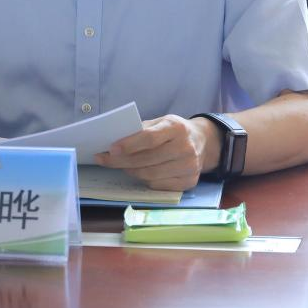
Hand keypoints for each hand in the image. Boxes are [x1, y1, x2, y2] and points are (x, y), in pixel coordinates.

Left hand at [93, 115, 220, 191]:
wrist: (203, 142)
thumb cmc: (174, 131)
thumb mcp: (161, 121)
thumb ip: (142, 129)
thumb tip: (115, 140)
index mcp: (177, 128)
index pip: (149, 138)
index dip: (129, 145)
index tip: (111, 149)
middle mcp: (186, 148)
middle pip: (147, 159)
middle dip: (122, 161)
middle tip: (105, 160)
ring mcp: (189, 167)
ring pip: (150, 175)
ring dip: (131, 171)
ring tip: (120, 165)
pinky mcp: (189, 182)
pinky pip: (158, 185)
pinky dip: (144, 180)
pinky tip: (138, 172)